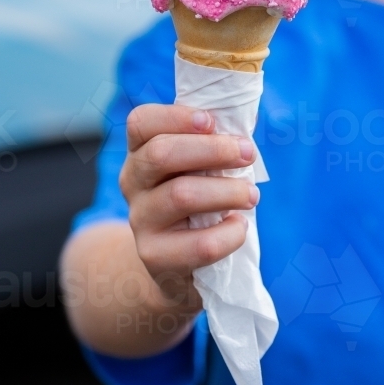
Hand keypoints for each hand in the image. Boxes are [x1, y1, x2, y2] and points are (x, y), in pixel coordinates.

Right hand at [119, 103, 258, 299]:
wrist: (175, 268)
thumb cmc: (196, 205)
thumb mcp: (196, 170)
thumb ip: (212, 143)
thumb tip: (245, 116)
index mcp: (140, 152)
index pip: (141, 122)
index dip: (175, 117)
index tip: (211, 121)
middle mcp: (132, 183)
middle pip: (161, 154)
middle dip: (213, 150)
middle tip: (248, 153)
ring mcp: (140, 221)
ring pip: (181, 195)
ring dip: (228, 191)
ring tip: (252, 195)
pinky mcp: (156, 258)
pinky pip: (200, 244)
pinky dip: (230, 233)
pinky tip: (239, 227)